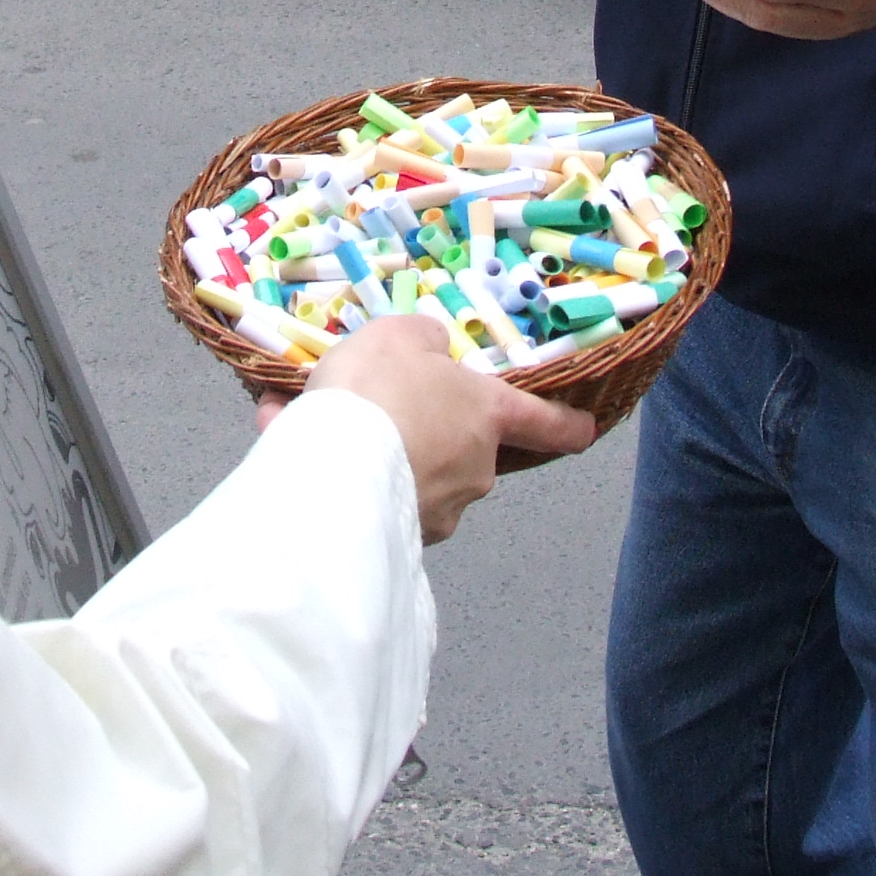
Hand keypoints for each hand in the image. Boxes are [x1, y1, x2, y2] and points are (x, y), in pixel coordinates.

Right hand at [263, 315, 598, 541]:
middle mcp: (474, 468)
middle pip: (456, 448)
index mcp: (486, 413)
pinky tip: (289, 453)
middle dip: (412, 428)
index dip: (566, 424)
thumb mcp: (399, 336)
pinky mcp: (396, 540)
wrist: (333, 470)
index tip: (585, 430)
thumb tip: (430, 354)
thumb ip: (421, 342)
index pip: (545, 422)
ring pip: (403, 474)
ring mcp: (438, 510)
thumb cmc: (378, 391)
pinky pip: (365, 501)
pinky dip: (331, 477)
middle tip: (359, 404)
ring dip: (363, 453)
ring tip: (302, 426)